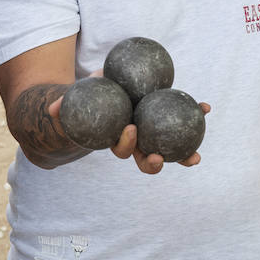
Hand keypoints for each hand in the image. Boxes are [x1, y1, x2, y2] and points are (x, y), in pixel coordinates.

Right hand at [46, 93, 210, 174]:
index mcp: (118, 138)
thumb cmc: (89, 99)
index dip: (127, 145)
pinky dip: (195, 116)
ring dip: (183, 156)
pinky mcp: (167, 122)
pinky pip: (182, 121)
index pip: (123, 149)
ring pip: (170, 150)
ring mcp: (154, 134)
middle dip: (155, 163)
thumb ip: (63, 106)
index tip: (131, 130)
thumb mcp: (75, 100)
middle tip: (160, 157)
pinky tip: (207, 107)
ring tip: (196, 158)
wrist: (107, 96)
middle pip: (146, 159)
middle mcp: (138, 142)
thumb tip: (53, 109)